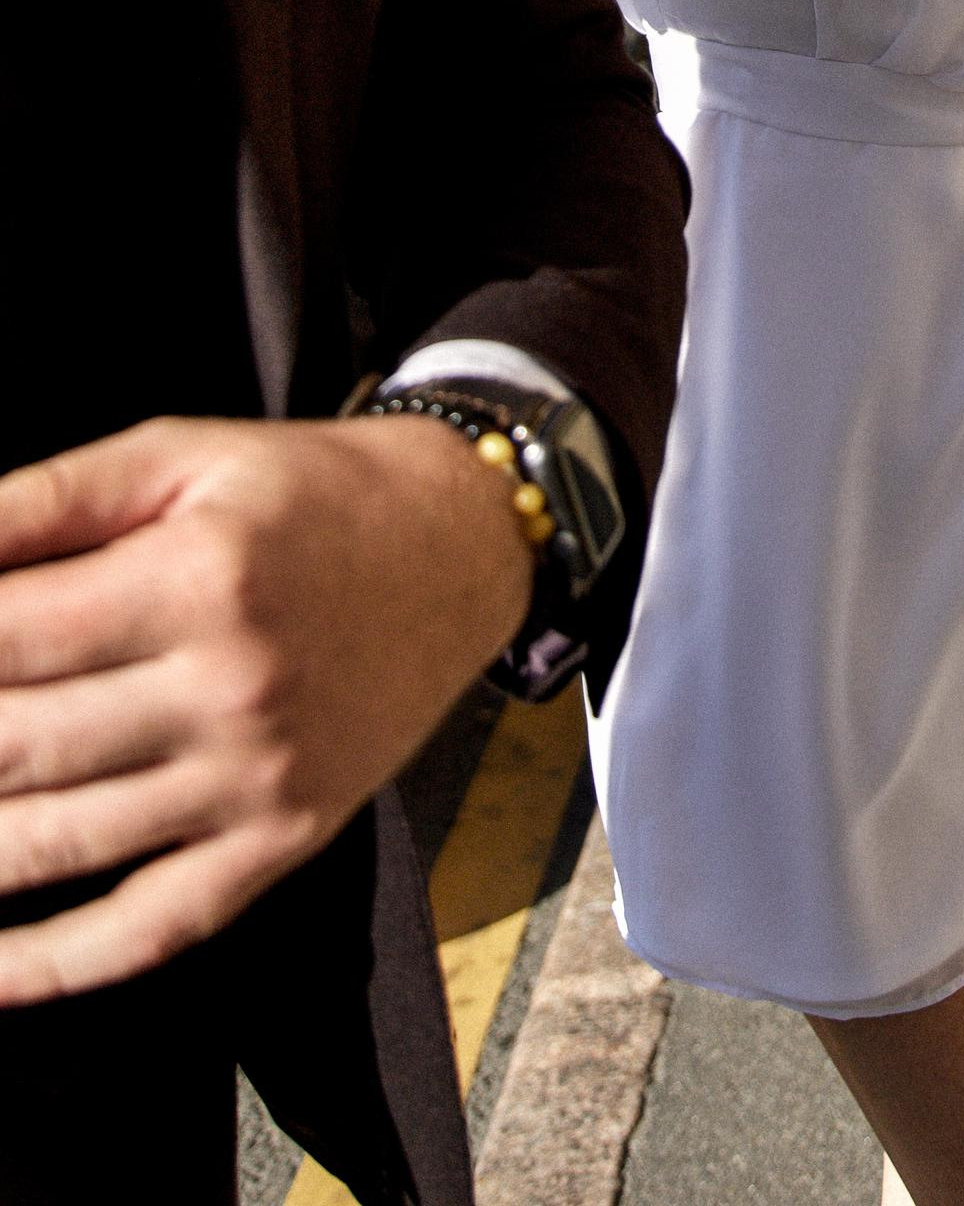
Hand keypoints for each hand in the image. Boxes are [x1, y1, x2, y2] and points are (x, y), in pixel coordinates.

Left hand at [0, 412, 534, 1004]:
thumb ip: (47, 498)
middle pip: (14, 747)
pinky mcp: (279, 843)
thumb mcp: (180, 454)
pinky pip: (146, 929)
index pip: (5, 638)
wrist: (460, 547)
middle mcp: (229, 688)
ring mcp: (255, 781)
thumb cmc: (309, 493)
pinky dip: (47, 966)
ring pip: (55, 846)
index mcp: (199, 579)